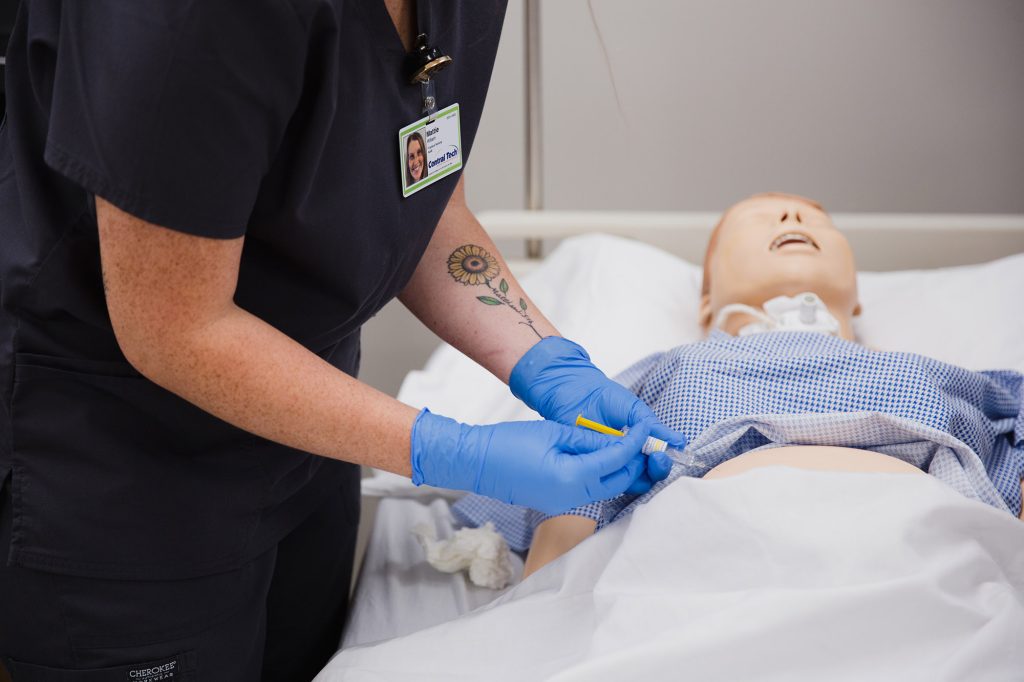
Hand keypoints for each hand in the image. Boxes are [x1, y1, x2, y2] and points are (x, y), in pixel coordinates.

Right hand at [410, 409, 655, 514]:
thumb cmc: (510, 443)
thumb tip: (617, 440)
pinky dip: (602, 475)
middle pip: (618, 481)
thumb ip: (588, 439)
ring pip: (606, 489)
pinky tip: (602, 458)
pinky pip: (590, 491)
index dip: (634, 442)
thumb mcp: (554, 433)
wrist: (478, 463)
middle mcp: (572, 497)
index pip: (616, 459)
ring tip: (625, 446)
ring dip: (619, 469)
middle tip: (640, 439)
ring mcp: (564, 504)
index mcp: (572, 478)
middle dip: (634, 460)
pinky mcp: (557, 503)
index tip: (645, 427)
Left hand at [509, 336, 685, 490]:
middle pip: (646, 477)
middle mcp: (624, 458)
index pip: (656, 464)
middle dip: (656, 470)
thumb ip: (654, 427)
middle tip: (656, 457)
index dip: (663, 463)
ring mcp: (606, 462)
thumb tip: (680, 441)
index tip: (664, 453)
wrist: (575, 390)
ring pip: (627, 481)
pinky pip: (603, 476)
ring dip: (637, 473)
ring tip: (637, 457)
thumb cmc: (604, 396)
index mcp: (637, 446)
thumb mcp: (634, 410)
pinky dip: (613, 470)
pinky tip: (617, 458)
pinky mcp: (589, 464)